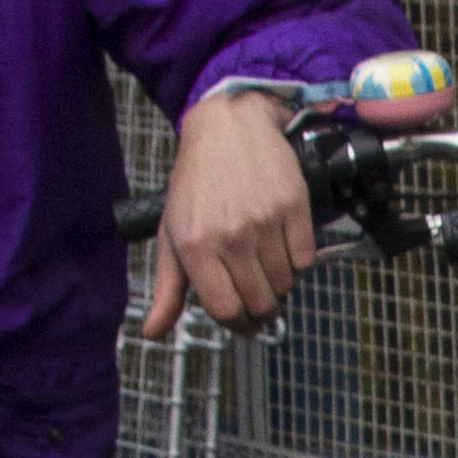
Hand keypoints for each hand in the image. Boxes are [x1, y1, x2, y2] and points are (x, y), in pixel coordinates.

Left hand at [147, 88, 317, 336]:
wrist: (228, 125)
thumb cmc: (197, 180)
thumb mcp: (172, 231)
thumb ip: (167, 287)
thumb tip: (152, 331)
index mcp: (194, 245)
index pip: (225, 309)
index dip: (238, 323)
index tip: (244, 321)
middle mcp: (229, 235)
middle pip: (260, 302)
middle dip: (262, 309)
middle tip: (261, 298)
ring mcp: (264, 221)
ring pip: (285, 283)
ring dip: (280, 283)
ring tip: (268, 265)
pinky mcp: (293, 206)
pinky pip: (305, 258)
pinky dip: (298, 260)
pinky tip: (283, 244)